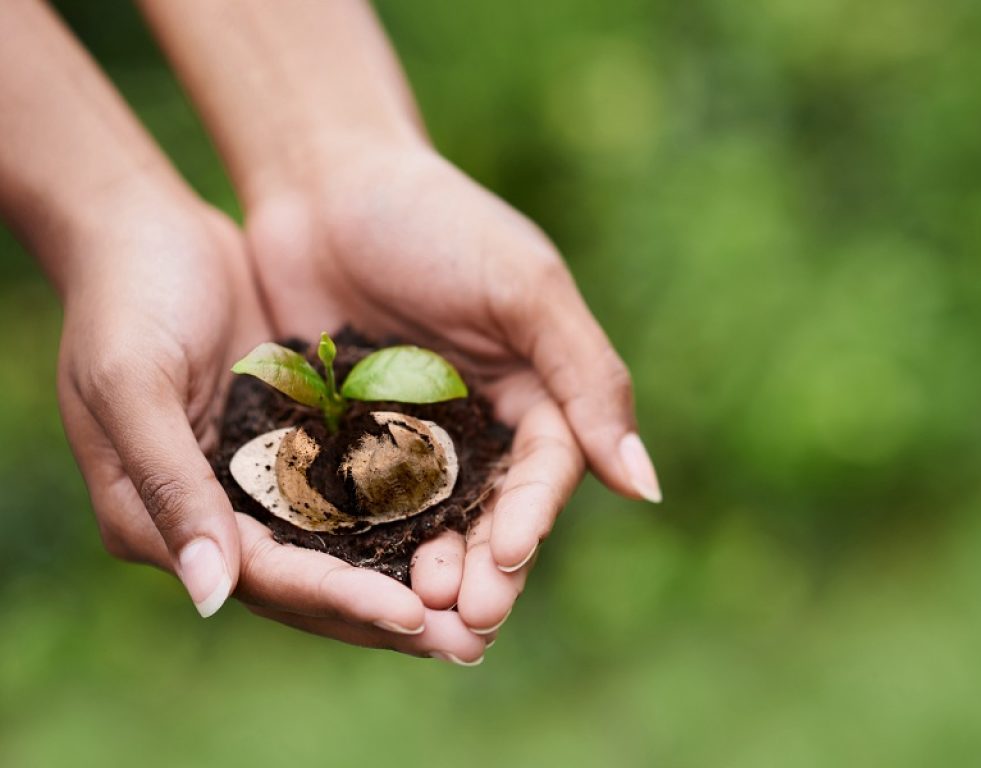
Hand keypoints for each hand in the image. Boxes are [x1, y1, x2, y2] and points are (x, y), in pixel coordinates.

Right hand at [55, 197, 487, 661]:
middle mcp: (218, 514)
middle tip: (472, 639)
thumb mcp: (131, 385)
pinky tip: (464, 521)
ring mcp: (262, 480)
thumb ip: (169, 486)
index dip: (339, 599)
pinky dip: (407, 511)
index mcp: (162, 520)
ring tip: (485, 597)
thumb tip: (213, 596)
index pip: (266, 577)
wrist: (144, 230)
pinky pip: (359, 488)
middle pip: (314, 582)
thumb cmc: (123, 300)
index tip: (413, 616)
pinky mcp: (299, 441)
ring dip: (411, 574)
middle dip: (391, 612)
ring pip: (345, 547)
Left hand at [245, 145, 660, 636]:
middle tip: (464, 625)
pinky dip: (361, 546)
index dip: (530, 520)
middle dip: (482, 570)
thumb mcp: (523, 288)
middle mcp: (477, 423)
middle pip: (490, 513)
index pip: (547, 471)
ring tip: (415, 620)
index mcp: (533, 388)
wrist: (323, 178)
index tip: (506, 560)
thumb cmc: (433, 220)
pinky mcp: (344, 439)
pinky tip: (351, 583)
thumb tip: (646, 485)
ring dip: (426, 573)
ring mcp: (408, 436)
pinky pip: (357, 503)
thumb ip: (587, 379)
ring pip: (427, 523)